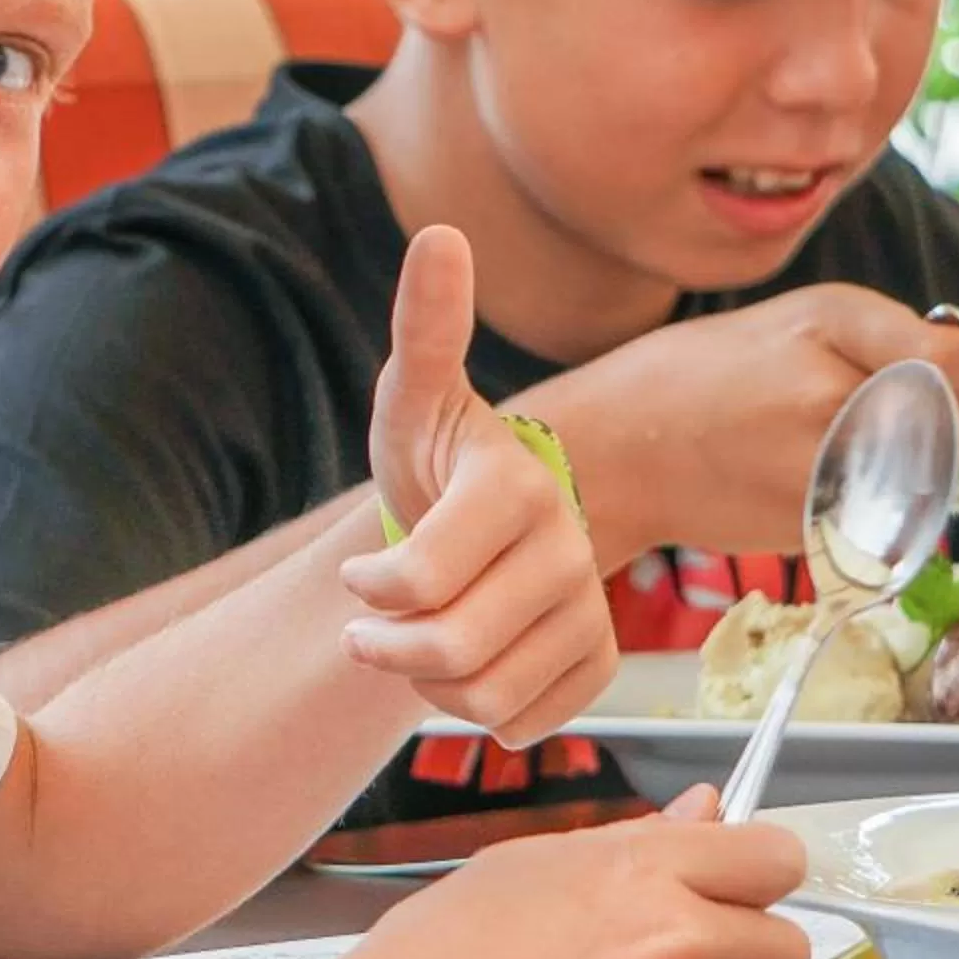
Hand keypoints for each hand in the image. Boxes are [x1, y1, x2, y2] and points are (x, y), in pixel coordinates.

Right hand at [278, 787, 810, 958]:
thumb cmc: (446, 950)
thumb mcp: (537, 860)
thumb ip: (638, 838)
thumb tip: (708, 812)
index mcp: (644, 867)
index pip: (778, 857)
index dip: (762, 873)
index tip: (745, 887)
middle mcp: (673, 938)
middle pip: (789, 945)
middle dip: (749, 952)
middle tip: (693, 957)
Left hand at [341, 226, 616, 745]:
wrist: (482, 522)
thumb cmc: (435, 459)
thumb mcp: (413, 397)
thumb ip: (425, 327)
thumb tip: (441, 234)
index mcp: (515, 486)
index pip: (418, 578)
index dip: (371, 589)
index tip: (360, 573)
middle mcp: (568, 546)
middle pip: (451, 648)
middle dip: (388, 647)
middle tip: (371, 625)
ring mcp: (589, 606)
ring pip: (485, 696)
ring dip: (430, 683)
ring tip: (420, 640)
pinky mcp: (598, 660)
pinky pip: (528, 724)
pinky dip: (484, 711)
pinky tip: (475, 662)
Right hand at [522, 283, 958, 561]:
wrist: (616, 447)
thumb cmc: (707, 378)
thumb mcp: (791, 323)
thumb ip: (883, 339)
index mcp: (831, 320)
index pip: (958, 357)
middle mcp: (836, 388)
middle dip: (958, 423)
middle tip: (903, 416)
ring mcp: (826, 462)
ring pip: (933, 477)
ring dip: (918, 469)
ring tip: (842, 449)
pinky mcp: (814, 522)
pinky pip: (885, 517)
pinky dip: (871, 507)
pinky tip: (809, 483)